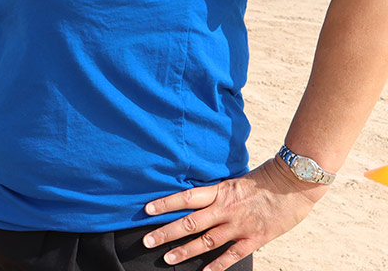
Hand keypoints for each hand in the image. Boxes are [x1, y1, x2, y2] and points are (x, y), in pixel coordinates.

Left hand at [142, 158, 325, 269]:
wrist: (294, 184)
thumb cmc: (265, 179)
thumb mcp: (234, 181)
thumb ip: (217, 193)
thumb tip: (198, 198)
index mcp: (219, 191)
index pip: (186, 198)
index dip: (165, 203)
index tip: (146, 210)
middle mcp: (225, 209)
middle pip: (189, 223)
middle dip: (166, 232)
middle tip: (147, 241)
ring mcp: (239, 225)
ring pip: (206, 241)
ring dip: (185, 251)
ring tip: (168, 258)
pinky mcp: (255, 238)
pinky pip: (232, 255)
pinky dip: (218, 265)